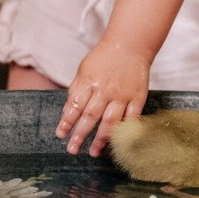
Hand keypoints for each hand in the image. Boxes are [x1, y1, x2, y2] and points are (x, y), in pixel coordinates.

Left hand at [56, 42, 149, 157]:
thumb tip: (67, 112)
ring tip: (94, 152)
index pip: (75, 105)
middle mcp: (105, 89)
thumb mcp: (84, 70)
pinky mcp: (138, 97)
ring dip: (101, 138)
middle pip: (91, 116)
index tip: (60, 135)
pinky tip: (117, 142)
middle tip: (73, 149)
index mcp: (89, 81)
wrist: (130, 45)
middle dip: (80, 135)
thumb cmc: (104, 59)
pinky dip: (124, 130)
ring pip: (111, 120)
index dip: (67, 121)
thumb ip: (76, 90)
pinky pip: (131, 118)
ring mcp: (123, 94)